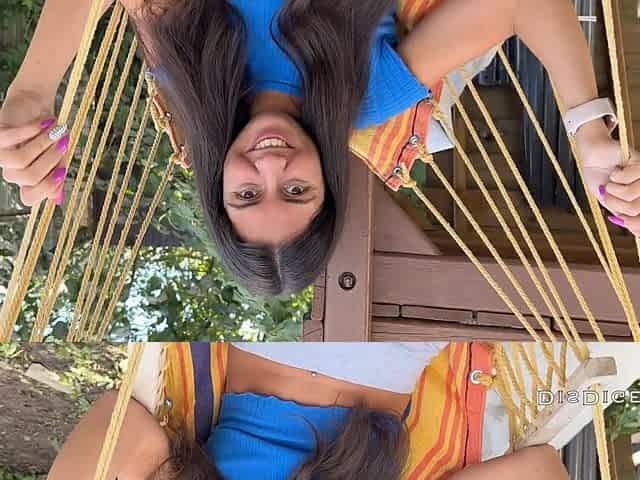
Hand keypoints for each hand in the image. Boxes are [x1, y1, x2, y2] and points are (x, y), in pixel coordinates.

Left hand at [0, 88, 67, 205]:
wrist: (36, 105)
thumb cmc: (49, 132)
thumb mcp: (59, 156)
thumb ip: (57, 175)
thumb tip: (57, 200)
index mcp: (28, 179)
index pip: (29, 197)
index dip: (46, 188)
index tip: (62, 172)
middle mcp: (12, 170)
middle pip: (29, 177)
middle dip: (51, 159)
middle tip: (64, 144)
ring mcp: (2, 154)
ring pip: (20, 161)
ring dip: (42, 144)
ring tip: (56, 130)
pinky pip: (10, 139)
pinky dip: (30, 130)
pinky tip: (43, 123)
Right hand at [575, 120, 639, 235]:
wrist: (593, 156)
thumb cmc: (601, 177)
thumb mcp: (610, 202)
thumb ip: (621, 215)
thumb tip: (632, 229)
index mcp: (639, 198)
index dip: (634, 225)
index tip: (621, 222)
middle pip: (637, 209)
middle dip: (617, 204)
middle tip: (608, 195)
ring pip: (632, 194)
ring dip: (614, 190)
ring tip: (610, 182)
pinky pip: (628, 178)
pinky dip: (616, 177)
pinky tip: (616, 171)